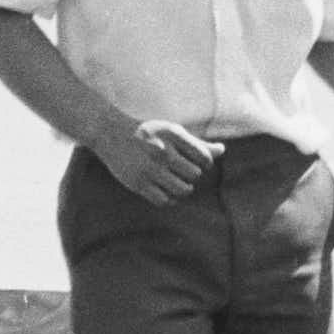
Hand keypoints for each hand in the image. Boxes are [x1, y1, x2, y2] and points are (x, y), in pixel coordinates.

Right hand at [93, 120, 224, 204]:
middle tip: (182, 171)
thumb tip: (222, 151)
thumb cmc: (148, 133)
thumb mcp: (172, 132)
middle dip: (192, 175)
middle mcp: (162, 151)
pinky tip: (167, 191)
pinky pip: (164, 201)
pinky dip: (170, 199)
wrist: (110, 133)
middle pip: (195, 175)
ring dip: (183, 188)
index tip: (195, 161)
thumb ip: (197, 143)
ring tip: (176, 182)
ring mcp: (149, 169)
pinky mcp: (138, 183)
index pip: (204, 158)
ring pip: (182, 190)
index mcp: (173, 135)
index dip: (204, 163)